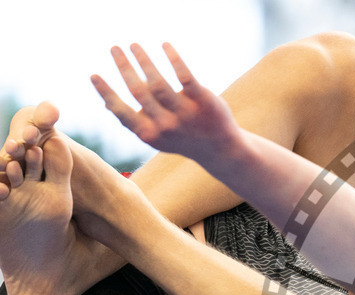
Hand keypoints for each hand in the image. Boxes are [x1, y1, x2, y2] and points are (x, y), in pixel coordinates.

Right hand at [91, 43, 240, 161]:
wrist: (219, 148)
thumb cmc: (182, 138)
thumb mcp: (156, 135)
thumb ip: (135, 121)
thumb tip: (107, 104)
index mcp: (149, 134)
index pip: (122, 112)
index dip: (106, 93)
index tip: (94, 74)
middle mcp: (165, 125)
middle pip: (139, 90)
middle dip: (124, 67)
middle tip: (115, 48)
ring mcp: (185, 113)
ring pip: (159, 82)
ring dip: (143, 60)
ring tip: (134, 45)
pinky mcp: (203, 101)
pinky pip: (185, 76)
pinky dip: (173, 58)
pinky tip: (164, 45)